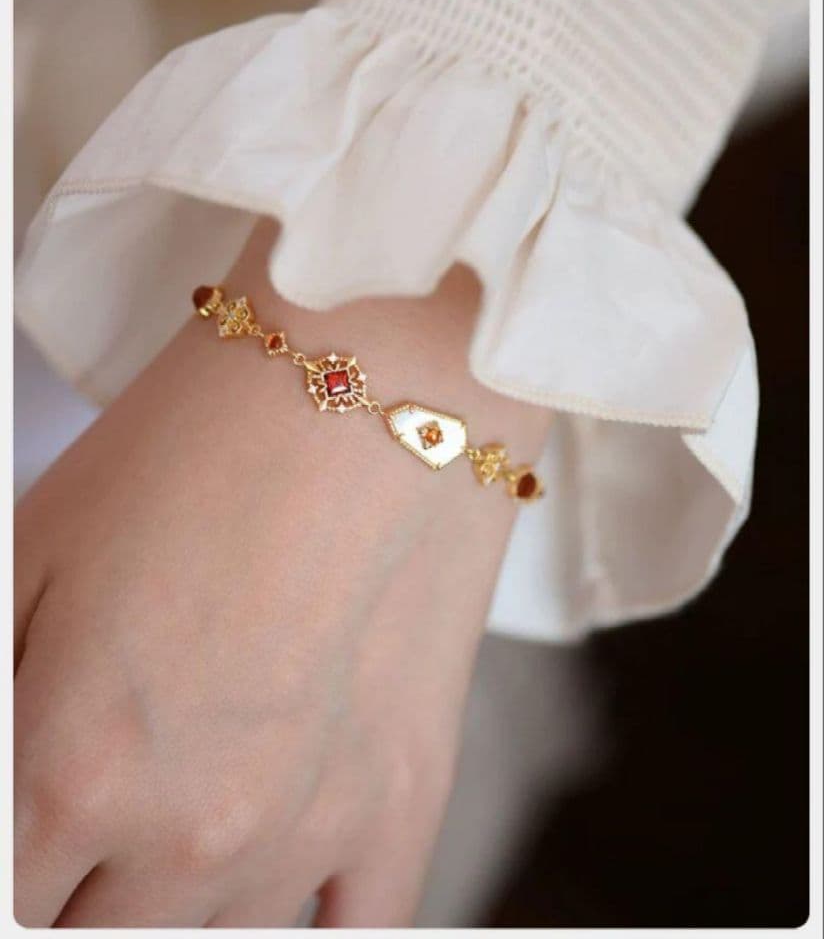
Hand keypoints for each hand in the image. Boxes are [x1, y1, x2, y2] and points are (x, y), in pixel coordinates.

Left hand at [14, 221, 550, 925]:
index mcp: (69, 770)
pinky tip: (277, 880)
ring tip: (191, 786)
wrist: (373, 387)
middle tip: (102, 789)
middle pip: (93, 934)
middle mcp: (189, 834)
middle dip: (75, 875)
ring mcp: (309, 833)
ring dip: (173, 888)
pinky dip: (309, 926)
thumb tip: (4, 798)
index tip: (36, 819)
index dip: (16, 858)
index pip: (5, 902)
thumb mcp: (27, 555)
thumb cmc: (196, 447)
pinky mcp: (404, 805)